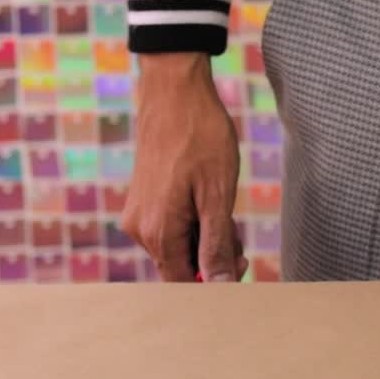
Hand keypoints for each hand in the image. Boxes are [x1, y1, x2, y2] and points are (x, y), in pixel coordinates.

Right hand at [121, 52, 247, 281]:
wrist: (175, 92)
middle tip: (237, 230)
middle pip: (180, 265)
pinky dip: (193, 221)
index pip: (184, 283)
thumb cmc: (201, 138)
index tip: (242, 261)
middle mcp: (140, 229)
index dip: (214, 281)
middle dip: (212, 255)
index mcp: (158, 232)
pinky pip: (169, 226)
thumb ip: (217, 245)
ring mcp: (138, 213)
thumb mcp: (218, 195)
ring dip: (204, 237)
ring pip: (177, 245)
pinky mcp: (142, 200)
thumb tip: (219, 286)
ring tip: (223, 208)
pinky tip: (207, 198)